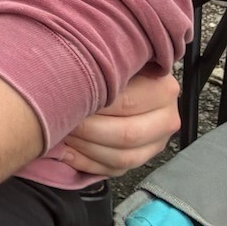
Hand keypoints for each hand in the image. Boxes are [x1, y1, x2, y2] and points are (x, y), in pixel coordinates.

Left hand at [57, 67, 177, 177]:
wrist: (132, 77)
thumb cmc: (114, 63)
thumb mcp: (116, 55)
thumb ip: (108, 63)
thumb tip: (72, 70)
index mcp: (163, 89)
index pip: (125, 104)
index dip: (91, 105)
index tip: (63, 98)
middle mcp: (167, 119)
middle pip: (125, 134)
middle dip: (85, 129)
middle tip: (58, 118)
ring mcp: (157, 143)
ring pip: (121, 157)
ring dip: (84, 148)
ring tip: (60, 133)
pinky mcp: (143, 159)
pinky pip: (115, 170)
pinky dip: (87, 163)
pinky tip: (67, 151)